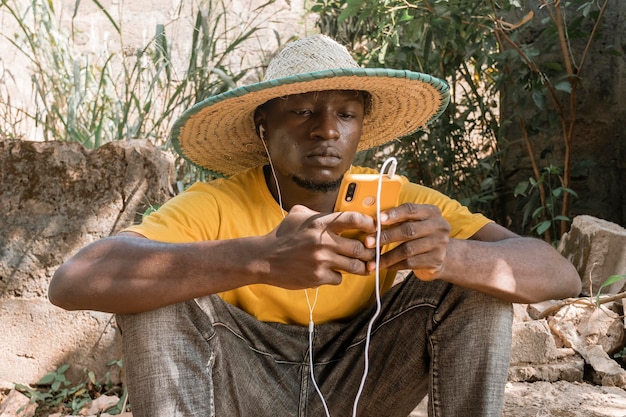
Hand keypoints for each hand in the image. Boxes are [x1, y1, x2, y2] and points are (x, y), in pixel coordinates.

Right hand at [260, 205, 376, 288]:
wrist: (264, 259)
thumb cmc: (282, 235)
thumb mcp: (297, 215)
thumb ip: (318, 212)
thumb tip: (336, 211)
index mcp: (320, 223)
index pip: (353, 219)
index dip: (369, 223)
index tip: (374, 228)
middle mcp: (323, 241)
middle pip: (360, 248)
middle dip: (369, 251)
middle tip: (372, 252)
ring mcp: (321, 261)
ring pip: (355, 266)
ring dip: (360, 266)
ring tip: (362, 265)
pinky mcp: (317, 277)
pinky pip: (339, 278)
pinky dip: (338, 276)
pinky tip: (332, 272)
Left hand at [364, 203, 450, 279]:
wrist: (441, 255)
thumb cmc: (420, 235)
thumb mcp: (414, 222)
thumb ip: (399, 219)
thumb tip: (373, 222)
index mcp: (432, 212)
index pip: (411, 209)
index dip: (393, 214)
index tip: (378, 219)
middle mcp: (439, 226)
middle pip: (408, 230)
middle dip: (385, 236)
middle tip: (368, 242)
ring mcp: (440, 244)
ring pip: (407, 249)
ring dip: (387, 255)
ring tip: (373, 258)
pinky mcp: (436, 261)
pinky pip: (410, 263)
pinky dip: (394, 265)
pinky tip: (385, 265)